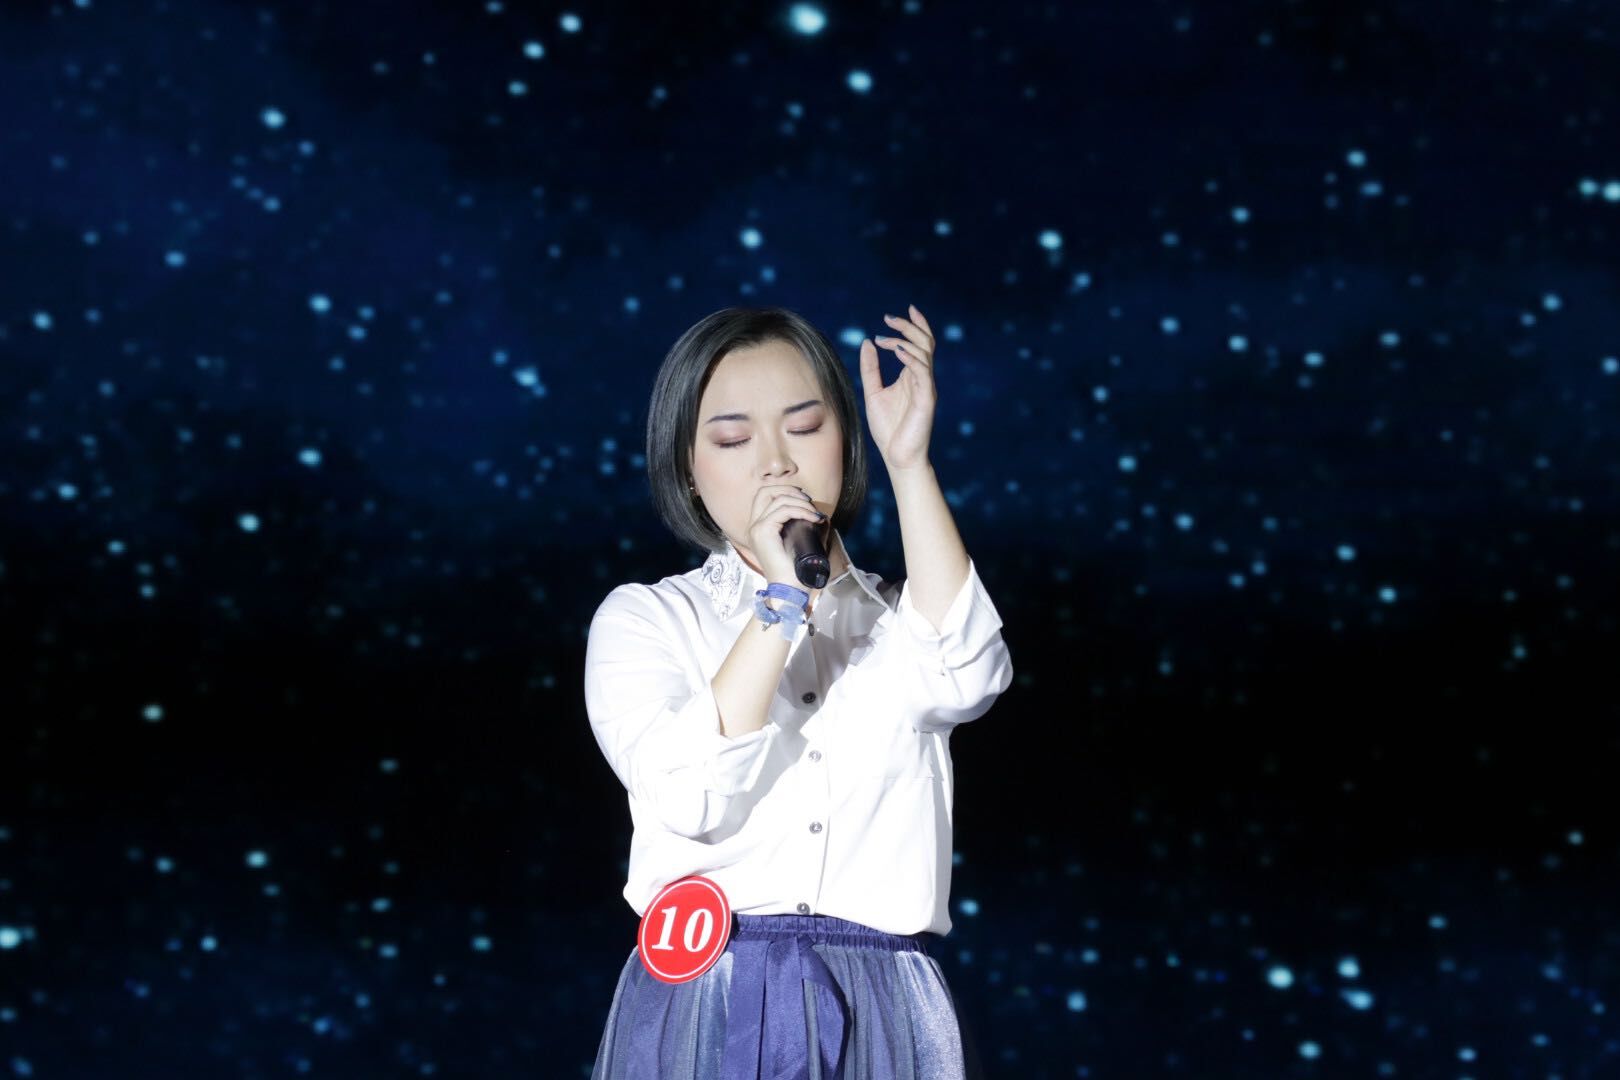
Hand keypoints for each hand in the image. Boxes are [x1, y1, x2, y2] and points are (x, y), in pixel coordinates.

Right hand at [745, 484, 825, 589]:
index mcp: (758, 528)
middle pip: (765, 491)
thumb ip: (804, 529)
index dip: (785, 491)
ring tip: (815, 514)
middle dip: (789, 490)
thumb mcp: (799, 543)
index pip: (765, 496)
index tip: (805, 500)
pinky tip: (814, 518)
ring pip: (777, 499)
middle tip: (808, 501)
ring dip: (800, 503)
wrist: (789, 590)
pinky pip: (783, 510)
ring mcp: (756, 529)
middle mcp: (753, 526)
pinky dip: (801, 510)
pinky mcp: (763, 532)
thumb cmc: (795, 571)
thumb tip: (822, 517)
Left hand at [859, 303, 936, 472]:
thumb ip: (871, 368)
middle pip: (924, 343)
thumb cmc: (888, 428)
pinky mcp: (927, 398)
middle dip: (910, 326)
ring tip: (885, 338)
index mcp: (912, 375)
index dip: (912, 325)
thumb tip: (867, 342)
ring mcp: (926, 387)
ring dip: (906, 341)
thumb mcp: (873, 392)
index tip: (894, 315)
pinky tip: (897, 352)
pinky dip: (911, 359)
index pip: (918, 343)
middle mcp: (922, 378)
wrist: (897, 457)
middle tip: (889, 318)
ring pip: (925, 353)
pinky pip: (923, 372)